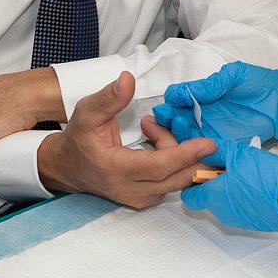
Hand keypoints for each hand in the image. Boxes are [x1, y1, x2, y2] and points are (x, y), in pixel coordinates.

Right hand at [39, 72, 215, 209]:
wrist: (69, 167)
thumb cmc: (79, 139)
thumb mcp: (87, 112)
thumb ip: (109, 97)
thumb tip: (128, 79)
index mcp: (115, 170)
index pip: (158, 167)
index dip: (184, 155)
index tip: (208, 143)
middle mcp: (130, 190)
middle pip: (175, 177)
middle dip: (193, 154)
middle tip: (201, 131)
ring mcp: (140, 198)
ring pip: (177, 179)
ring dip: (179, 152)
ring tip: (156, 128)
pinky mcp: (147, 199)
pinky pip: (172, 181)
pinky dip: (176, 160)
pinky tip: (159, 140)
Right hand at [153, 62, 277, 143]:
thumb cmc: (261, 84)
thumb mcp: (233, 77)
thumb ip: (210, 85)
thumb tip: (182, 92)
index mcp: (202, 96)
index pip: (178, 100)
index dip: (170, 103)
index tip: (167, 106)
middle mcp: (203, 114)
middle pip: (178, 120)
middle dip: (169, 120)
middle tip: (167, 118)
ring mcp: (212, 130)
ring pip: (188, 137)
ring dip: (179, 134)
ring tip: (178, 127)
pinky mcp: (224, 145)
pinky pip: (205, 150)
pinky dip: (195, 150)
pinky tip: (190, 147)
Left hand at [180, 137, 277, 231]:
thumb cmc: (266, 176)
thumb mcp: (239, 154)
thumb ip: (218, 151)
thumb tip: (204, 149)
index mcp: (214, 196)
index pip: (189, 197)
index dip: (194, 182)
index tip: (206, 169)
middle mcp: (222, 212)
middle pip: (209, 198)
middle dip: (217, 183)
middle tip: (232, 166)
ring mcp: (238, 220)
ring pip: (226, 203)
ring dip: (232, 190)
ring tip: (249, 173)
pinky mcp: (254, 223)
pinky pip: (242, 209)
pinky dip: (246, 198)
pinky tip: (260, 185)